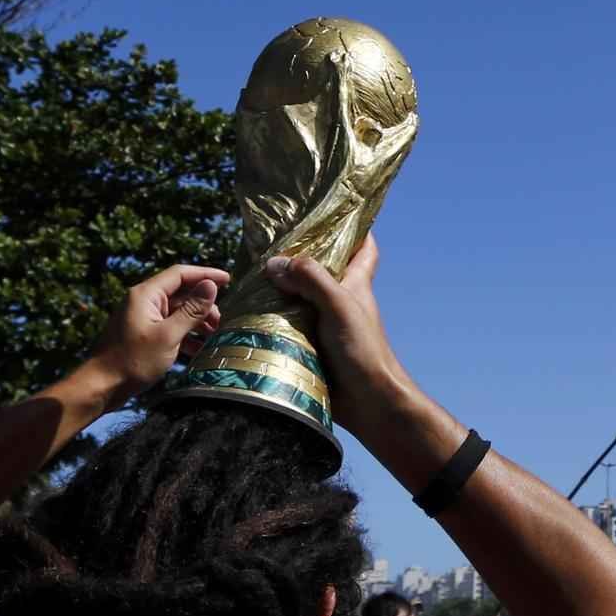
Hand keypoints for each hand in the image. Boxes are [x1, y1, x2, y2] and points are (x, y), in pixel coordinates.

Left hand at [90, 265, 229, 409]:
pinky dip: (184, 335)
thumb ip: (191, 310)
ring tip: (213, 335)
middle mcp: (143, 301)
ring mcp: (142, 318)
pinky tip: (197, 349)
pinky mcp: (142, 334)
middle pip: (180, 293)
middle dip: (203, 305)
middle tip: (220, 322)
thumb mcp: (168, 335)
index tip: (228, 280)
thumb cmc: (133, 360)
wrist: (102, 386)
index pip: (180, 274)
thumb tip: (211, 286)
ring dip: (196, 321)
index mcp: (146, 294)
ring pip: (176, 312)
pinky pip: (169, 327)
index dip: (205, 274)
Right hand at [264, 233, 415, 438]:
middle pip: (320, 271)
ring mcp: (324, 325)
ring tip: (247, 273)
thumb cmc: (363, 351)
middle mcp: (340, 302)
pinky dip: (270, 320)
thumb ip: (311, 280)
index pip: (363, 248)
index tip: (332, 212)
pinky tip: (246, 313)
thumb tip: (275, 264)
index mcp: (355, 285)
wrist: (369, 403)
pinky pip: (287, 328)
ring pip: (299, 299)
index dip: (354, 228)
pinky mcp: (310, 348)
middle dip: (298, 257)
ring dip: (278, 291)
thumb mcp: (340, 306)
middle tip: (268, 242)